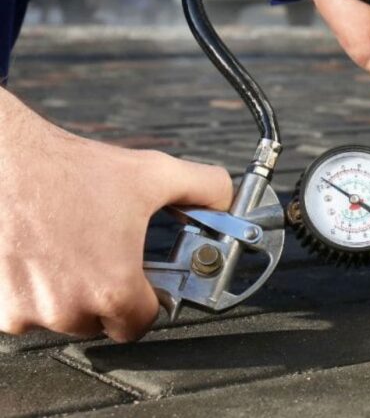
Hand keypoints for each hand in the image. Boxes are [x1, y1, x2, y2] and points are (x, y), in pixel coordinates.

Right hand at [0, 89, 232, 341]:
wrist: (5, 161)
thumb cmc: (70, 170)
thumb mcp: (154, 173)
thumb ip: (205, 188)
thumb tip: (229, 199)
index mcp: (113, 288)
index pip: (142, 324)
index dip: (148, 302)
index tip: (143, 283)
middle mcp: (69, 309)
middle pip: (102, 322)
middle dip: (108, 294)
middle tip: (105, 255)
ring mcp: (29, 312)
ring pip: (63, 318)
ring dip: (70, 294)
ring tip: (72, 248)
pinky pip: (26, 312)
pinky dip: (35, 291)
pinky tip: (42, 255)